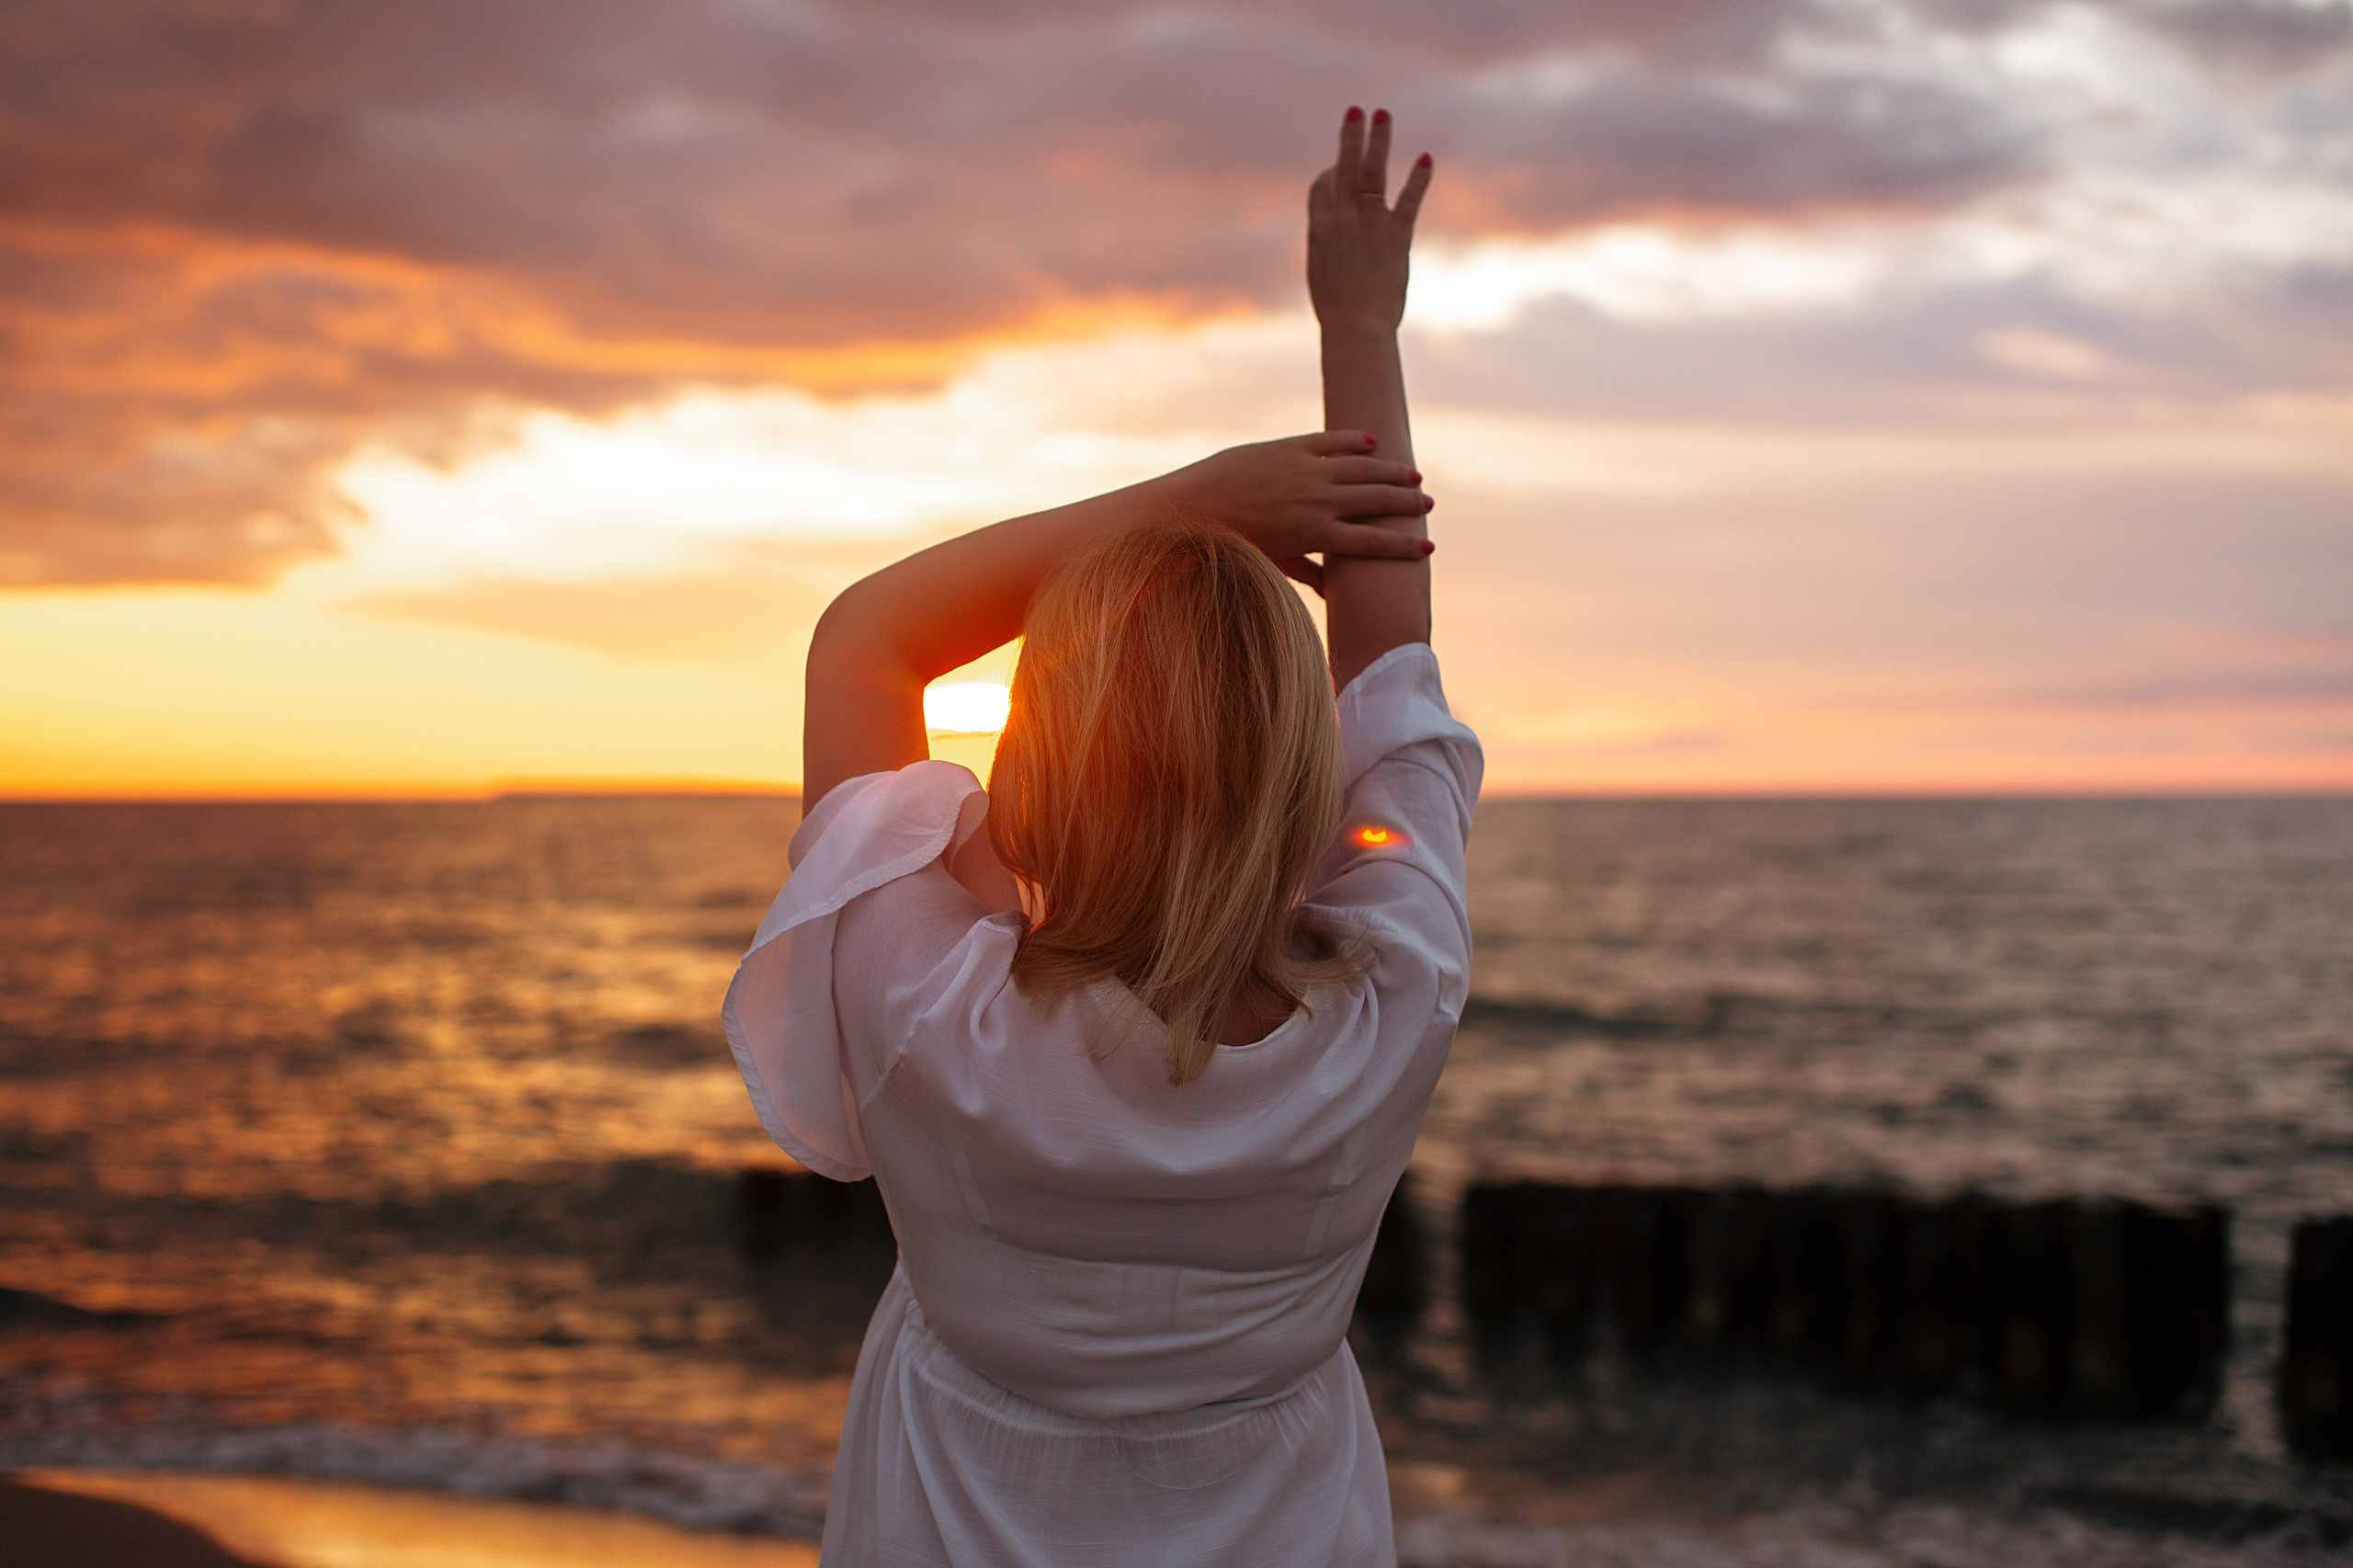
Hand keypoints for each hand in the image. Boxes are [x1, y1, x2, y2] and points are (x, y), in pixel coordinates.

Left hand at [1166, 430, 1432, 594]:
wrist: (1193, 506)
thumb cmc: (1231, 544)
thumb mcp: (1272, 563)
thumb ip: (1306, 572)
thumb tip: (1333, 593)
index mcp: (1314, 535)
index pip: (1371, 543)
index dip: (1403, 546)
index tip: (1429, 548)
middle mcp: (1317, 501)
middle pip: (1375, 503)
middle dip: (1406, 504)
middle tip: (1428, 505)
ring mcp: (1305, 471)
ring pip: (1361, 469)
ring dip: (1390, 473)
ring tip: (1413, 476)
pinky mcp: (1289, 448)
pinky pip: (1331, 441)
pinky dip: (1354, 440)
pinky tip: (1373, 442)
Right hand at [1308, 106, 1430, 335]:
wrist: (1356, 328)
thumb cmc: (1337, 308)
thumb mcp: (1322, 270)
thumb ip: (1328, 243)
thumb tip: (1332, 231)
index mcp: (1319, 227)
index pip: (1322, 185)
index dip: (1329, 172)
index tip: (1337, 167)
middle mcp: (1342, 218)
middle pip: (1344, 167)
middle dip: (1350, 136)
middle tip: (1356, 109)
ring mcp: (1370, 224)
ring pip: (1372, 172)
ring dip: (1378, 141)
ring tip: (1382, 115)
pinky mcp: (1397, 235)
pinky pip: (1408, 200)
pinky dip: (1418, 178)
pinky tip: (1426, 158)